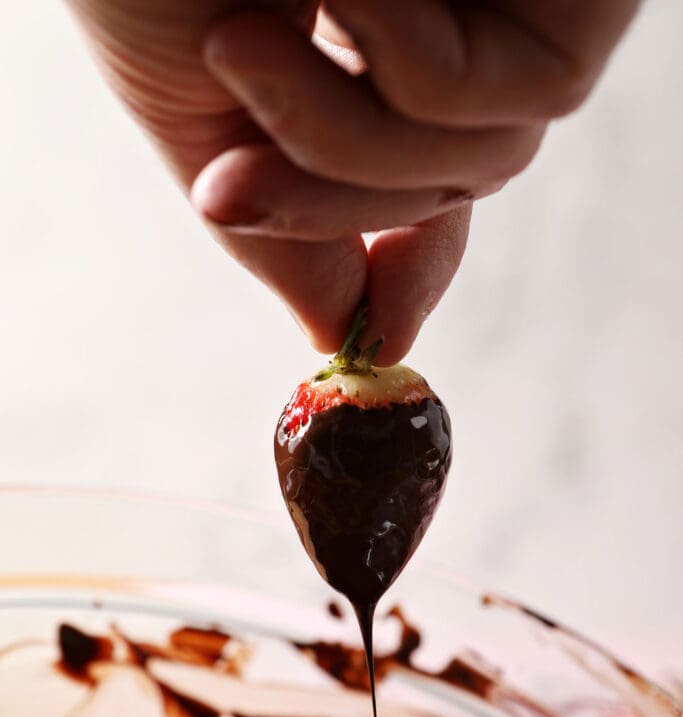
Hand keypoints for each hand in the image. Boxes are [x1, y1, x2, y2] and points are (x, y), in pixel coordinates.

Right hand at [66, 2, 639, 362]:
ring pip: (489, 160)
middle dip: (334, 206)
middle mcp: (453, 19)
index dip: (410, 267)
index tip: (376, 339)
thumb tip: (345, 337)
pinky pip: (520, 95)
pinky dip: (412, 69)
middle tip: (220, 189)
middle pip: (455, 188)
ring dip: (349, 144)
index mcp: (371, 47)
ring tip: (241, 39)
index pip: (428, 177)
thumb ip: (281, 231)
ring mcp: (508, 0)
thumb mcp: (195, 106)